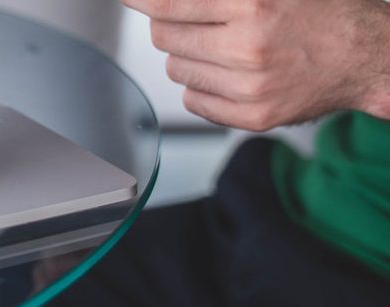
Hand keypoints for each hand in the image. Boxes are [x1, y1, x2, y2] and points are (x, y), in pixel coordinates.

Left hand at [123, 0, 389, 130]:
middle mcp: (248, 47)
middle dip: (170, 25)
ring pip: (175, 69)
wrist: (368, 57)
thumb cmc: (322, 11)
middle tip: (197, 20)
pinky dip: (201, 85)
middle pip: (163, 36)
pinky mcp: (253, 117)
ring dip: (187, 55)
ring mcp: (250, 87)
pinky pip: (193, 100)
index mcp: (252, 4)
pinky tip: (228, 71)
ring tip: (222, 45)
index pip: (167, 2)